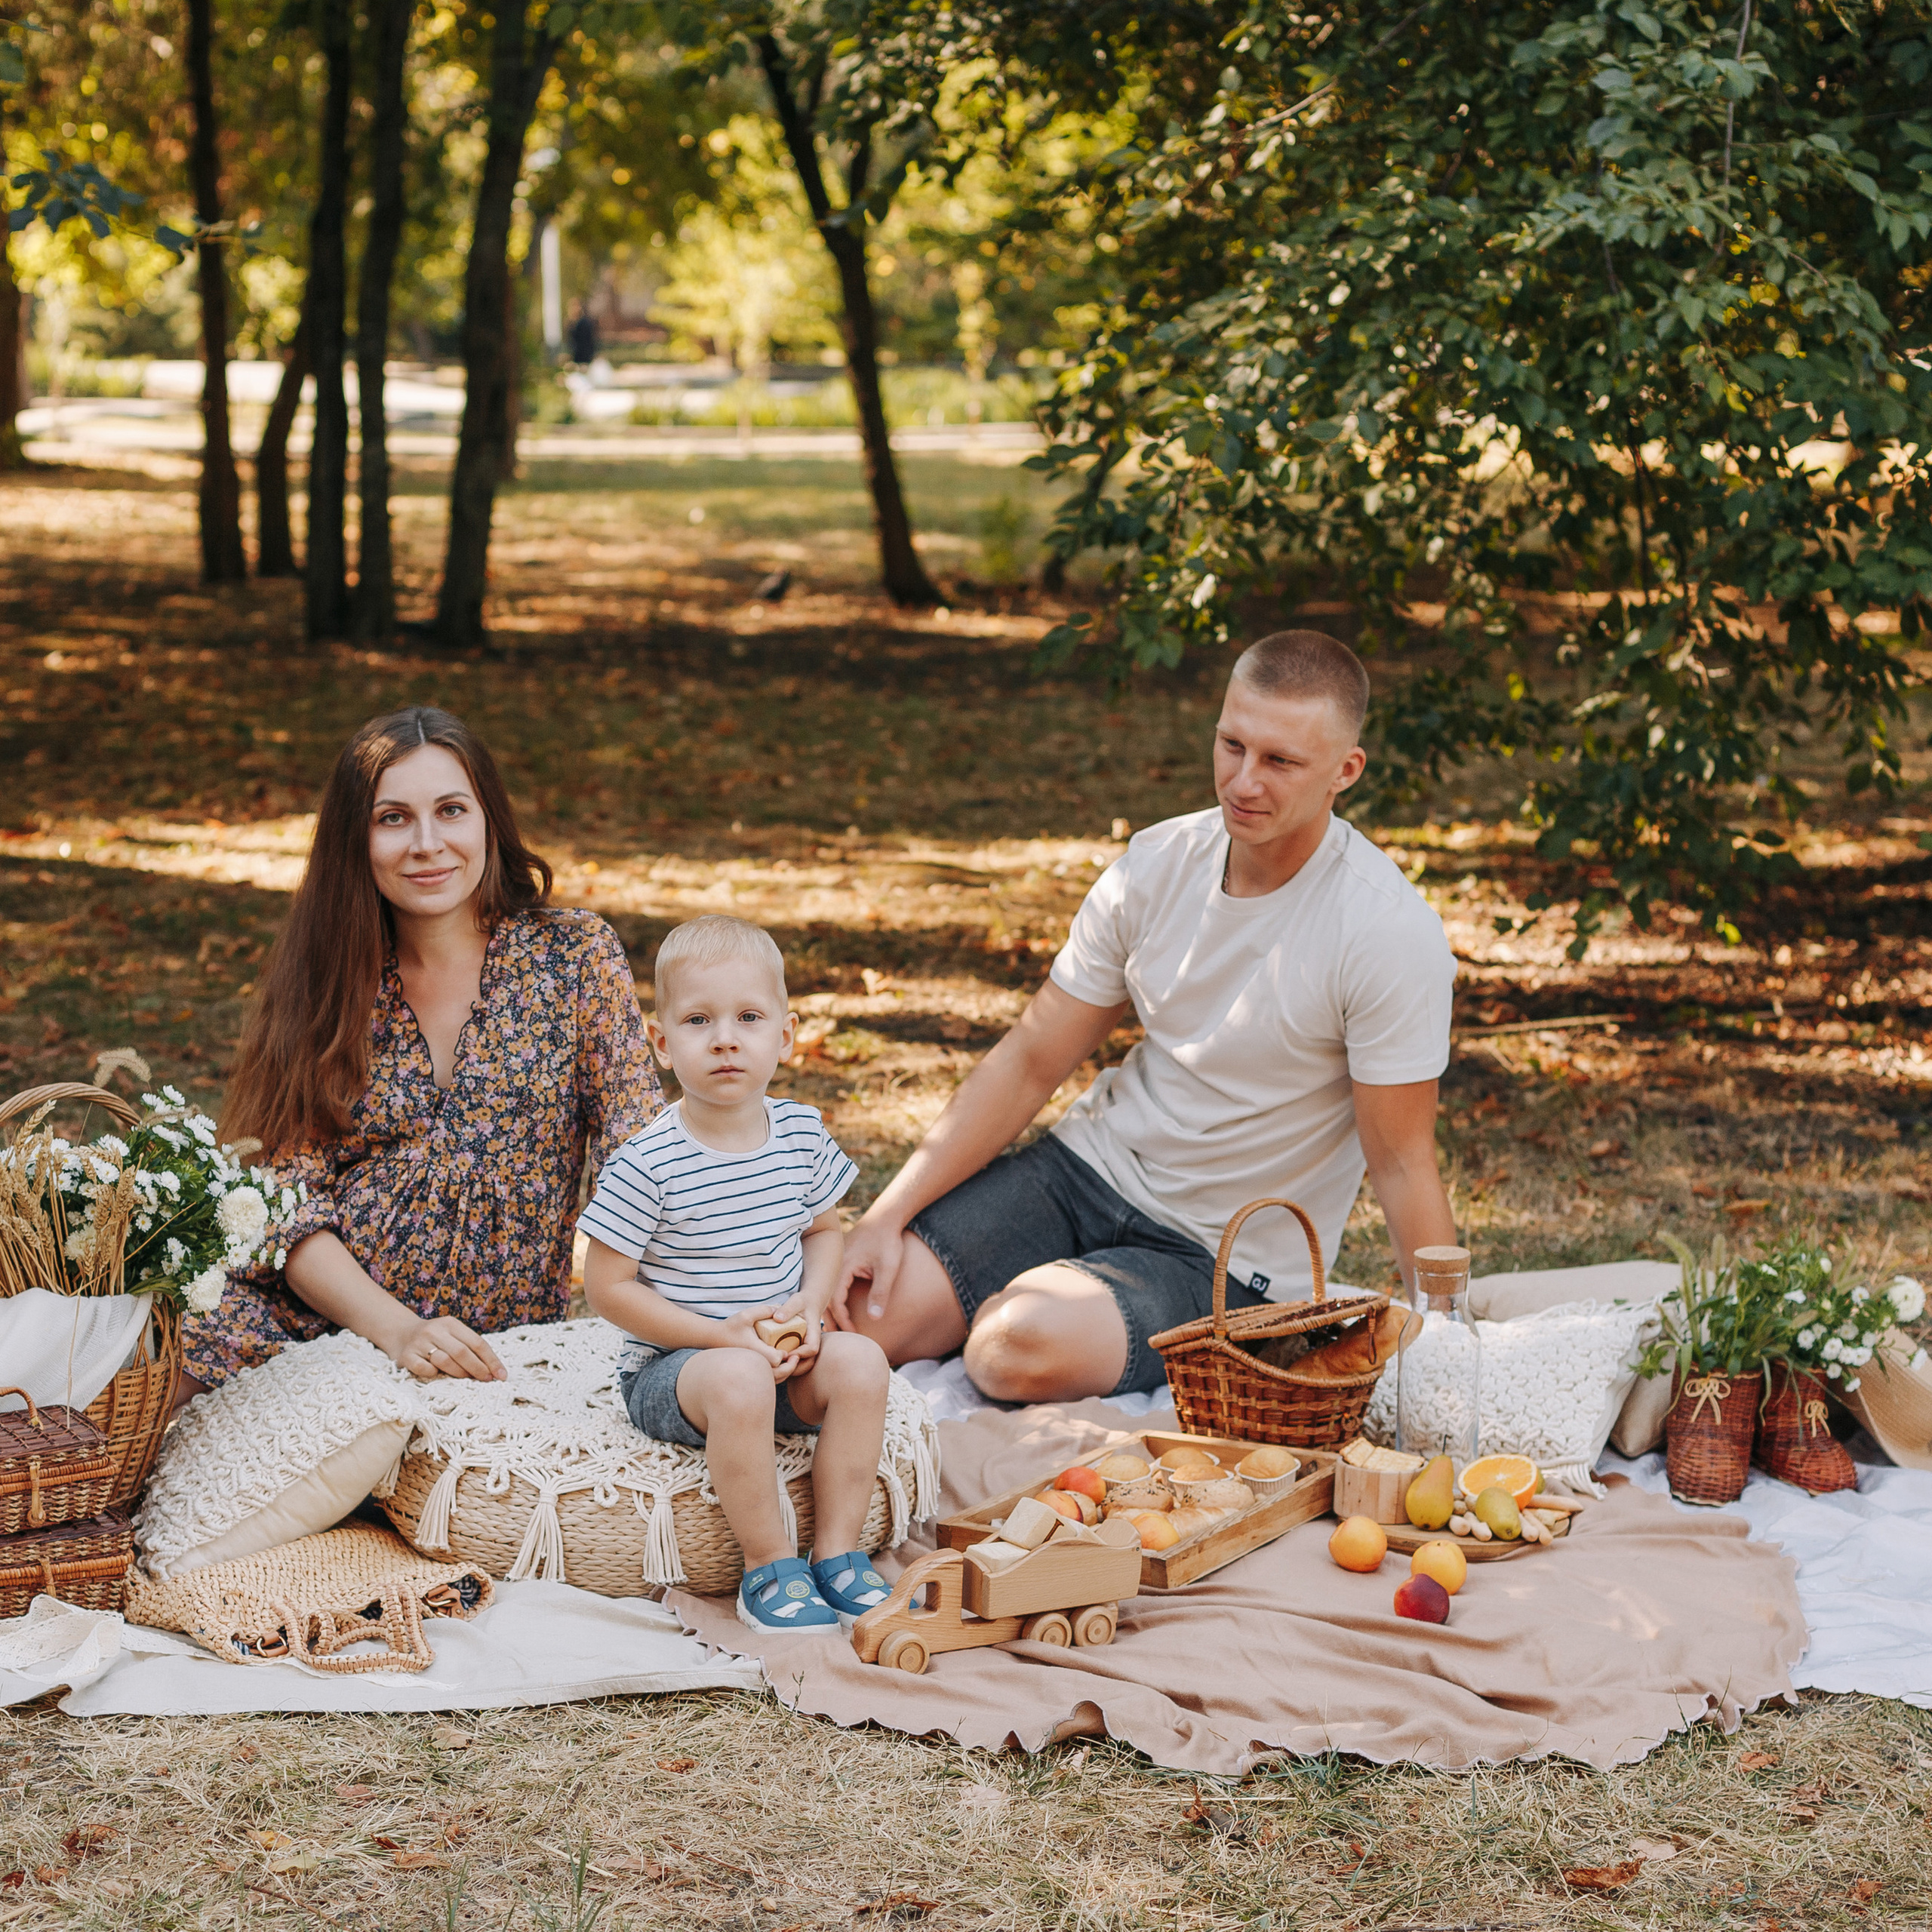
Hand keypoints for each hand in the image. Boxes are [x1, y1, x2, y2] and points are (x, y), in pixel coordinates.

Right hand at [386, 1313, 506, 1381]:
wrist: (401, 1334)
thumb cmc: (436, 1339)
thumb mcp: (452, 1335)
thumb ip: (469, 1348)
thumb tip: (494, 1371)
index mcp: (450, 1323)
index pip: (477, 1343)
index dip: (491, 1360)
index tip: (501, 1375)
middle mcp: (435, 1330)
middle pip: (462, 1352)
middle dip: (478, 1369)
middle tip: (487, 1380)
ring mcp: (419, 1343)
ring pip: (445, 1360)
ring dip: (459, 1373)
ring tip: (467, 1379)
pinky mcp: (406, 1356)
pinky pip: (424, 1369)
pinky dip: (433, 1374)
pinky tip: (437, 1375)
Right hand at [718, 1308, 795, 1381]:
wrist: (714, 1338)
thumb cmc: (730, 1326)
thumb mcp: (746, 1315)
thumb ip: (764, 1310)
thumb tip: (780, 1310)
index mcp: (754, 1350)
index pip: (776, 1359)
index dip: (786, 1355)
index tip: (790, 1348)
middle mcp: (754, 1363)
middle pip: (778, 1374)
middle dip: (790, 1367)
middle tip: (796, 1357)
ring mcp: (751, 1371)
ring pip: (773, 1380)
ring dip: (784, 1373)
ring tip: (790, 1362)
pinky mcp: (750, 1373)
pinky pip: (767, 1380)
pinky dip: (777, 1376)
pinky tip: (780, 1366)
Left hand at [767, 1295, 823, 1370]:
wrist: (808, 1304)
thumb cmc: (802, 1302)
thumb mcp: (796, 1301)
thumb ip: (788, 1308)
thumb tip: (777, 1318)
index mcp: (814, 1333)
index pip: (812, 1349)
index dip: (800, 1353)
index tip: (785, 1353)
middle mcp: (812, 1344)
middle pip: (809, 1363)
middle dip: (794, 1367)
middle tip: (777, 1365)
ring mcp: (806, 1349)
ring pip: (802, 1366)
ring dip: (789, 1368)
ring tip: (774, 1366)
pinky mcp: (800, 1350)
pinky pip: (795, 1362)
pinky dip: (786, 1365)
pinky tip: (772, 1362)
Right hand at [830, 1217, 902, 1331]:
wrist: (885, 1218)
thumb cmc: (887, 1241)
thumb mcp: (888, 1268)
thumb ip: (881, 1292)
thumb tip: (874, 1318)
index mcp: (843, 1268)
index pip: (836, 1301)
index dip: (843, 1320)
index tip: (853, 1334)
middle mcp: (835, 1266)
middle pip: (826, 1299)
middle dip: (832, 1320)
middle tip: (839, 1339)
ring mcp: (837, 1263)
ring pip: (828, 1292)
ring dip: (832, 1310)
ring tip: (839, 1327)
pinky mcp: (841, 1261)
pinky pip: (833, 1284)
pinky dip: (835, 1298)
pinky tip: (841, 1307)